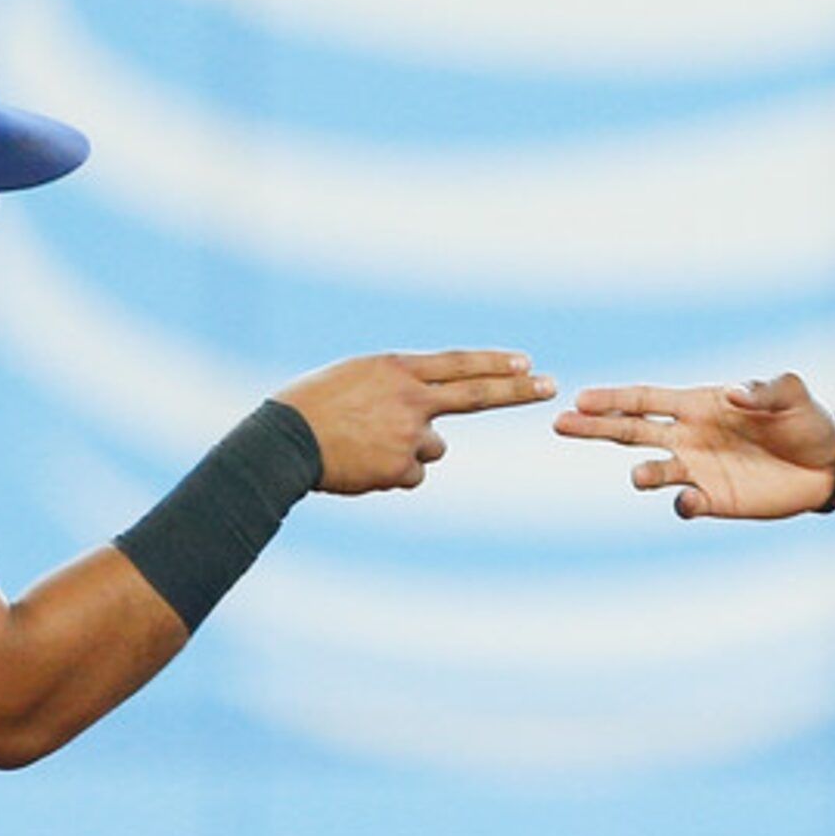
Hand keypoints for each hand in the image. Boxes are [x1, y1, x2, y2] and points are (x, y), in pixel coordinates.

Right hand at [275, 350, 552, 494]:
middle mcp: (410, 397)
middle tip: (551, 384)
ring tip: (367, 444)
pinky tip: (361, 465)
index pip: (458, 363)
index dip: (493, 362)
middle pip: (477, 393)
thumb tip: (431, 411)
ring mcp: (408, 433)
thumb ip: (397, 385)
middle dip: (518, 389)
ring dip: (410, 449)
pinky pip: (412, 474)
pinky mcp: (400, 468)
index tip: (525, 361)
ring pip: (433, 447)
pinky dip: (391, 473)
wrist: (283, 442)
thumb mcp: (355, 376)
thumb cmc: (311, 405)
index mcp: (396, 368)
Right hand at [553, 372, 834, 518]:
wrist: (829, 466)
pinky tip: (688, 502)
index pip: (646, 398)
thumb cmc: (806, 420)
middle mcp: (689, 435)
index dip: (614, 398)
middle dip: (595, 427)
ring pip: (653, 469)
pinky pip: (686, 503)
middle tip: (559, 423)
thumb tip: (730, 393)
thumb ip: (763, 390)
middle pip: (631, 430)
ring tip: (641, 475)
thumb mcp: (792, 395)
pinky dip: (682, 504)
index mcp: (699, 404)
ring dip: (643, 472)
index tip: (580, 397)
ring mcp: (698, 469)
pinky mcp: (714, 499)